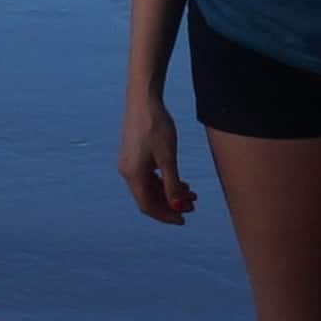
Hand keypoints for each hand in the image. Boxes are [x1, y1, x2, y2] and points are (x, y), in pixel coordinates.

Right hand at [116, 102, 198, 225]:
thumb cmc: (156, 127)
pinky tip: (179, 180)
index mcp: (133, 175)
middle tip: (192, 206)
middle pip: (148, 198)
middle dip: (170, 204)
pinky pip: (148, 176)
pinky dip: (163, 181)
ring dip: (169, 193)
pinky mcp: (134, 155)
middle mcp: (127, 172)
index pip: (148, 206)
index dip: (166, 215)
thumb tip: (178, 205)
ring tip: (191, 192)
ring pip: (150, 187)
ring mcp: (129, 163)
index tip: (183, 219)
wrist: (144, 100)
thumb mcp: (168, 158)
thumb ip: (172, 184)